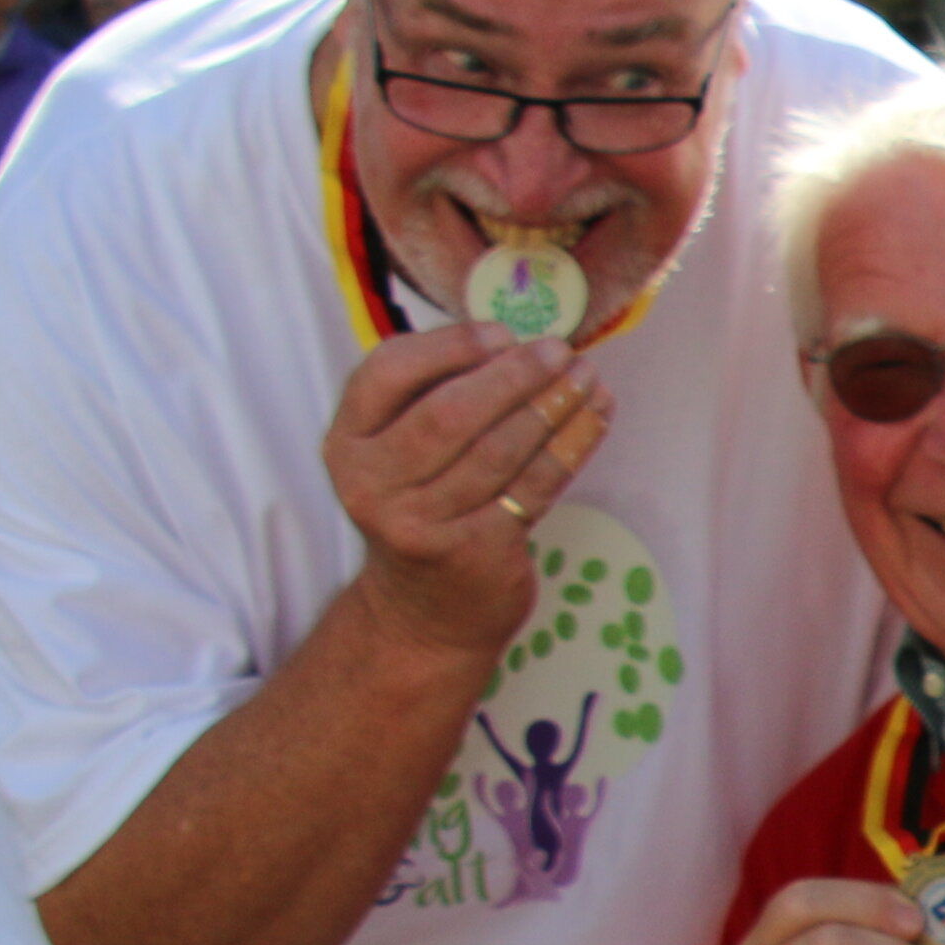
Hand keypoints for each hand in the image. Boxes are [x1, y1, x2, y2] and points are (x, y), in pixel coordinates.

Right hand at [326, 320, 610, 656]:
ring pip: (499, 450)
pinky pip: (533, 486)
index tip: (501, 331)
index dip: (447, 346)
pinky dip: (571, 446)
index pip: (385, 373)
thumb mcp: (403, 455)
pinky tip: (596, 417)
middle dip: (512, 376)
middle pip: (449, 413)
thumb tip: (516, 342)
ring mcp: (420, 522)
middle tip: (559, 350)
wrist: (425, 613)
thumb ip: (436, 398)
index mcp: (348, 443)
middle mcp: (371, 483)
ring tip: (588, 377)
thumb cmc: (425, 510)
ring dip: (553, 407)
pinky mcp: (473, 550)